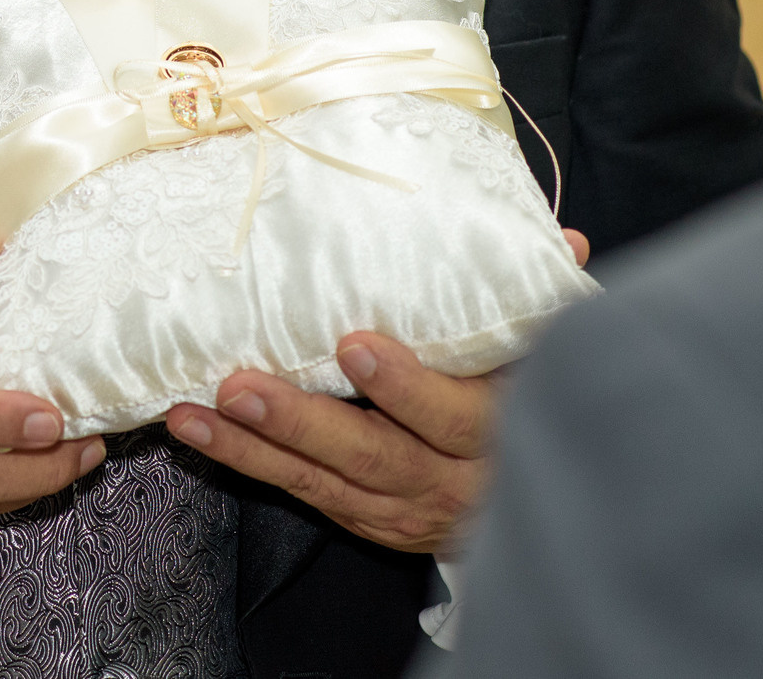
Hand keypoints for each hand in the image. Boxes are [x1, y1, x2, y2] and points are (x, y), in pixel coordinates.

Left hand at [166, 228, 590, 553]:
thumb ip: (549, 304)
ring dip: (255, 448)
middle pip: (377, 457)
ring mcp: (407, 508)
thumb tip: (567, 243)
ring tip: (196, 413)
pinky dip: (248, 464)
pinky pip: (303, 492)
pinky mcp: (371, 519)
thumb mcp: (556, 355)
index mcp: (503, 433)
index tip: (355, 346)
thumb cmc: (538, 402)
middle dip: (305, 424)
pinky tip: (198, 432)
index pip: (457, 417)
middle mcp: (454, 482)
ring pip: (327, 481)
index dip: (407, 389)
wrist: (550, 506)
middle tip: (242, 389)